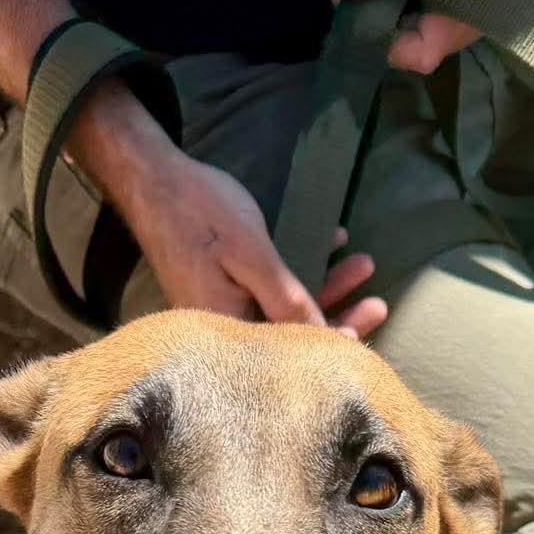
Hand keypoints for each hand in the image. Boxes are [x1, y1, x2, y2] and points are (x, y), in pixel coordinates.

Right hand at [119, 149, 387, 339]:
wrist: (152, 179)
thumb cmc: (202, 213)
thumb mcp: (253, 255)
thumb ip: (287, 299)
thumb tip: (323, 340)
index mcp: (228, 330)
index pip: (286, 354)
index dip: (328, 347)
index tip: (364, 337)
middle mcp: (225, 328)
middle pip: (289, 337)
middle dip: (338, 318)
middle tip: (380, 304)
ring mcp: (225, 307)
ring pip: (284, 311)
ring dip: (326, 288)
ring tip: (364, 264)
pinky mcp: (225, 288)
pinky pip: (269, 291)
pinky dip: (300, 273)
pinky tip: (330, 243)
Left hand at [324, 0, 533, 74]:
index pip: (421, 53)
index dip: (381, 41)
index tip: (347, 2)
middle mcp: (478, 17)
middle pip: (418, 48)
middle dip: (376, 23)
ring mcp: (480, 14)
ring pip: (425, 36)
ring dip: (389, 15)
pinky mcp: (476, 5)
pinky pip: (437, 20)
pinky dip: (408, 6)